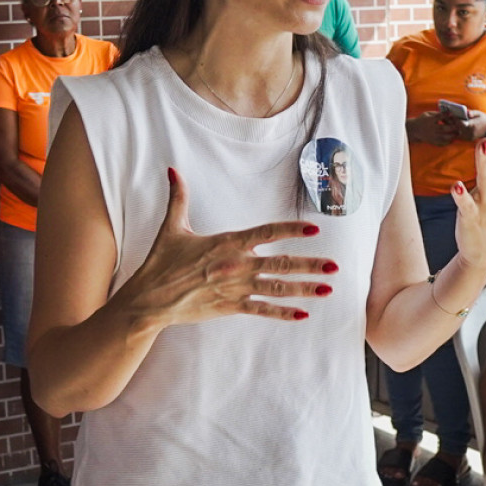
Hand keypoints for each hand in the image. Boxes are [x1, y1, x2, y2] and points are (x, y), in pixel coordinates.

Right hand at [123, 168, 335, 325]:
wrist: (149, 300)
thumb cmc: (161, 263)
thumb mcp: (171, 227)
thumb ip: (178, 198)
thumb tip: (172, 170)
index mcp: (226, 243)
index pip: (266, 233)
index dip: (291, 230)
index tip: (314, 230)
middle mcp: (236, 265)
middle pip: (281, 264)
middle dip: (310, 265)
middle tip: (335, 266)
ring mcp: (235, 288)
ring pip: (277, 288)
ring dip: (304, 288)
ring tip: (327, 288)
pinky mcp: (230, 307)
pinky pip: (262, 310)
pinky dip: (283, 313)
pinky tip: (303, 315)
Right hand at [405, 113, 455, 146]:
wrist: (414, 130)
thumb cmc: (423, 120)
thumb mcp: (427, 113)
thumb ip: (437, 113)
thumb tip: (448, 113)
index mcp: (430, 120)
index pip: (440, 117)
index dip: (447, 115)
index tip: (453, 114)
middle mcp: (431, 128)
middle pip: (444, 128)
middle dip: (453, 127)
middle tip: (459, 126)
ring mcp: (432, 136)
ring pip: (444, 137)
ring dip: (452, 135)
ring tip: (458, 133)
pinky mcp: (433, 141)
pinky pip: (442, 143)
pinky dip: (448, 141)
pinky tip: (452, 139)